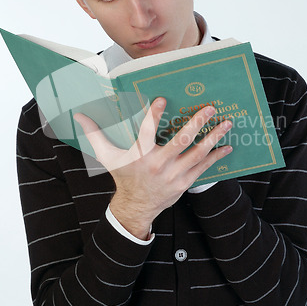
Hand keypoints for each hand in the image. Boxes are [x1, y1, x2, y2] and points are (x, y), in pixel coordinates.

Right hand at [74, 98, 231, 239]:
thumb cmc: (123, 176)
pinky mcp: (185, 182)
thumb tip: (78, 116)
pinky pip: (204, 168)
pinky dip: (217, 157)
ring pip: (197, 154)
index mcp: (140, 155)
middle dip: (196, 124)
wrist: (136, 206)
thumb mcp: (107, 156)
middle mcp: (158, 164)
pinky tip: (227, 146)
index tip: (163, 99)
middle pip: (181, 141)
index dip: (154, 115)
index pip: (146, 132)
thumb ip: (94, 134)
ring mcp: (174, 175)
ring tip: (226, 123)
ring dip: (213, 138)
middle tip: (209, 108)